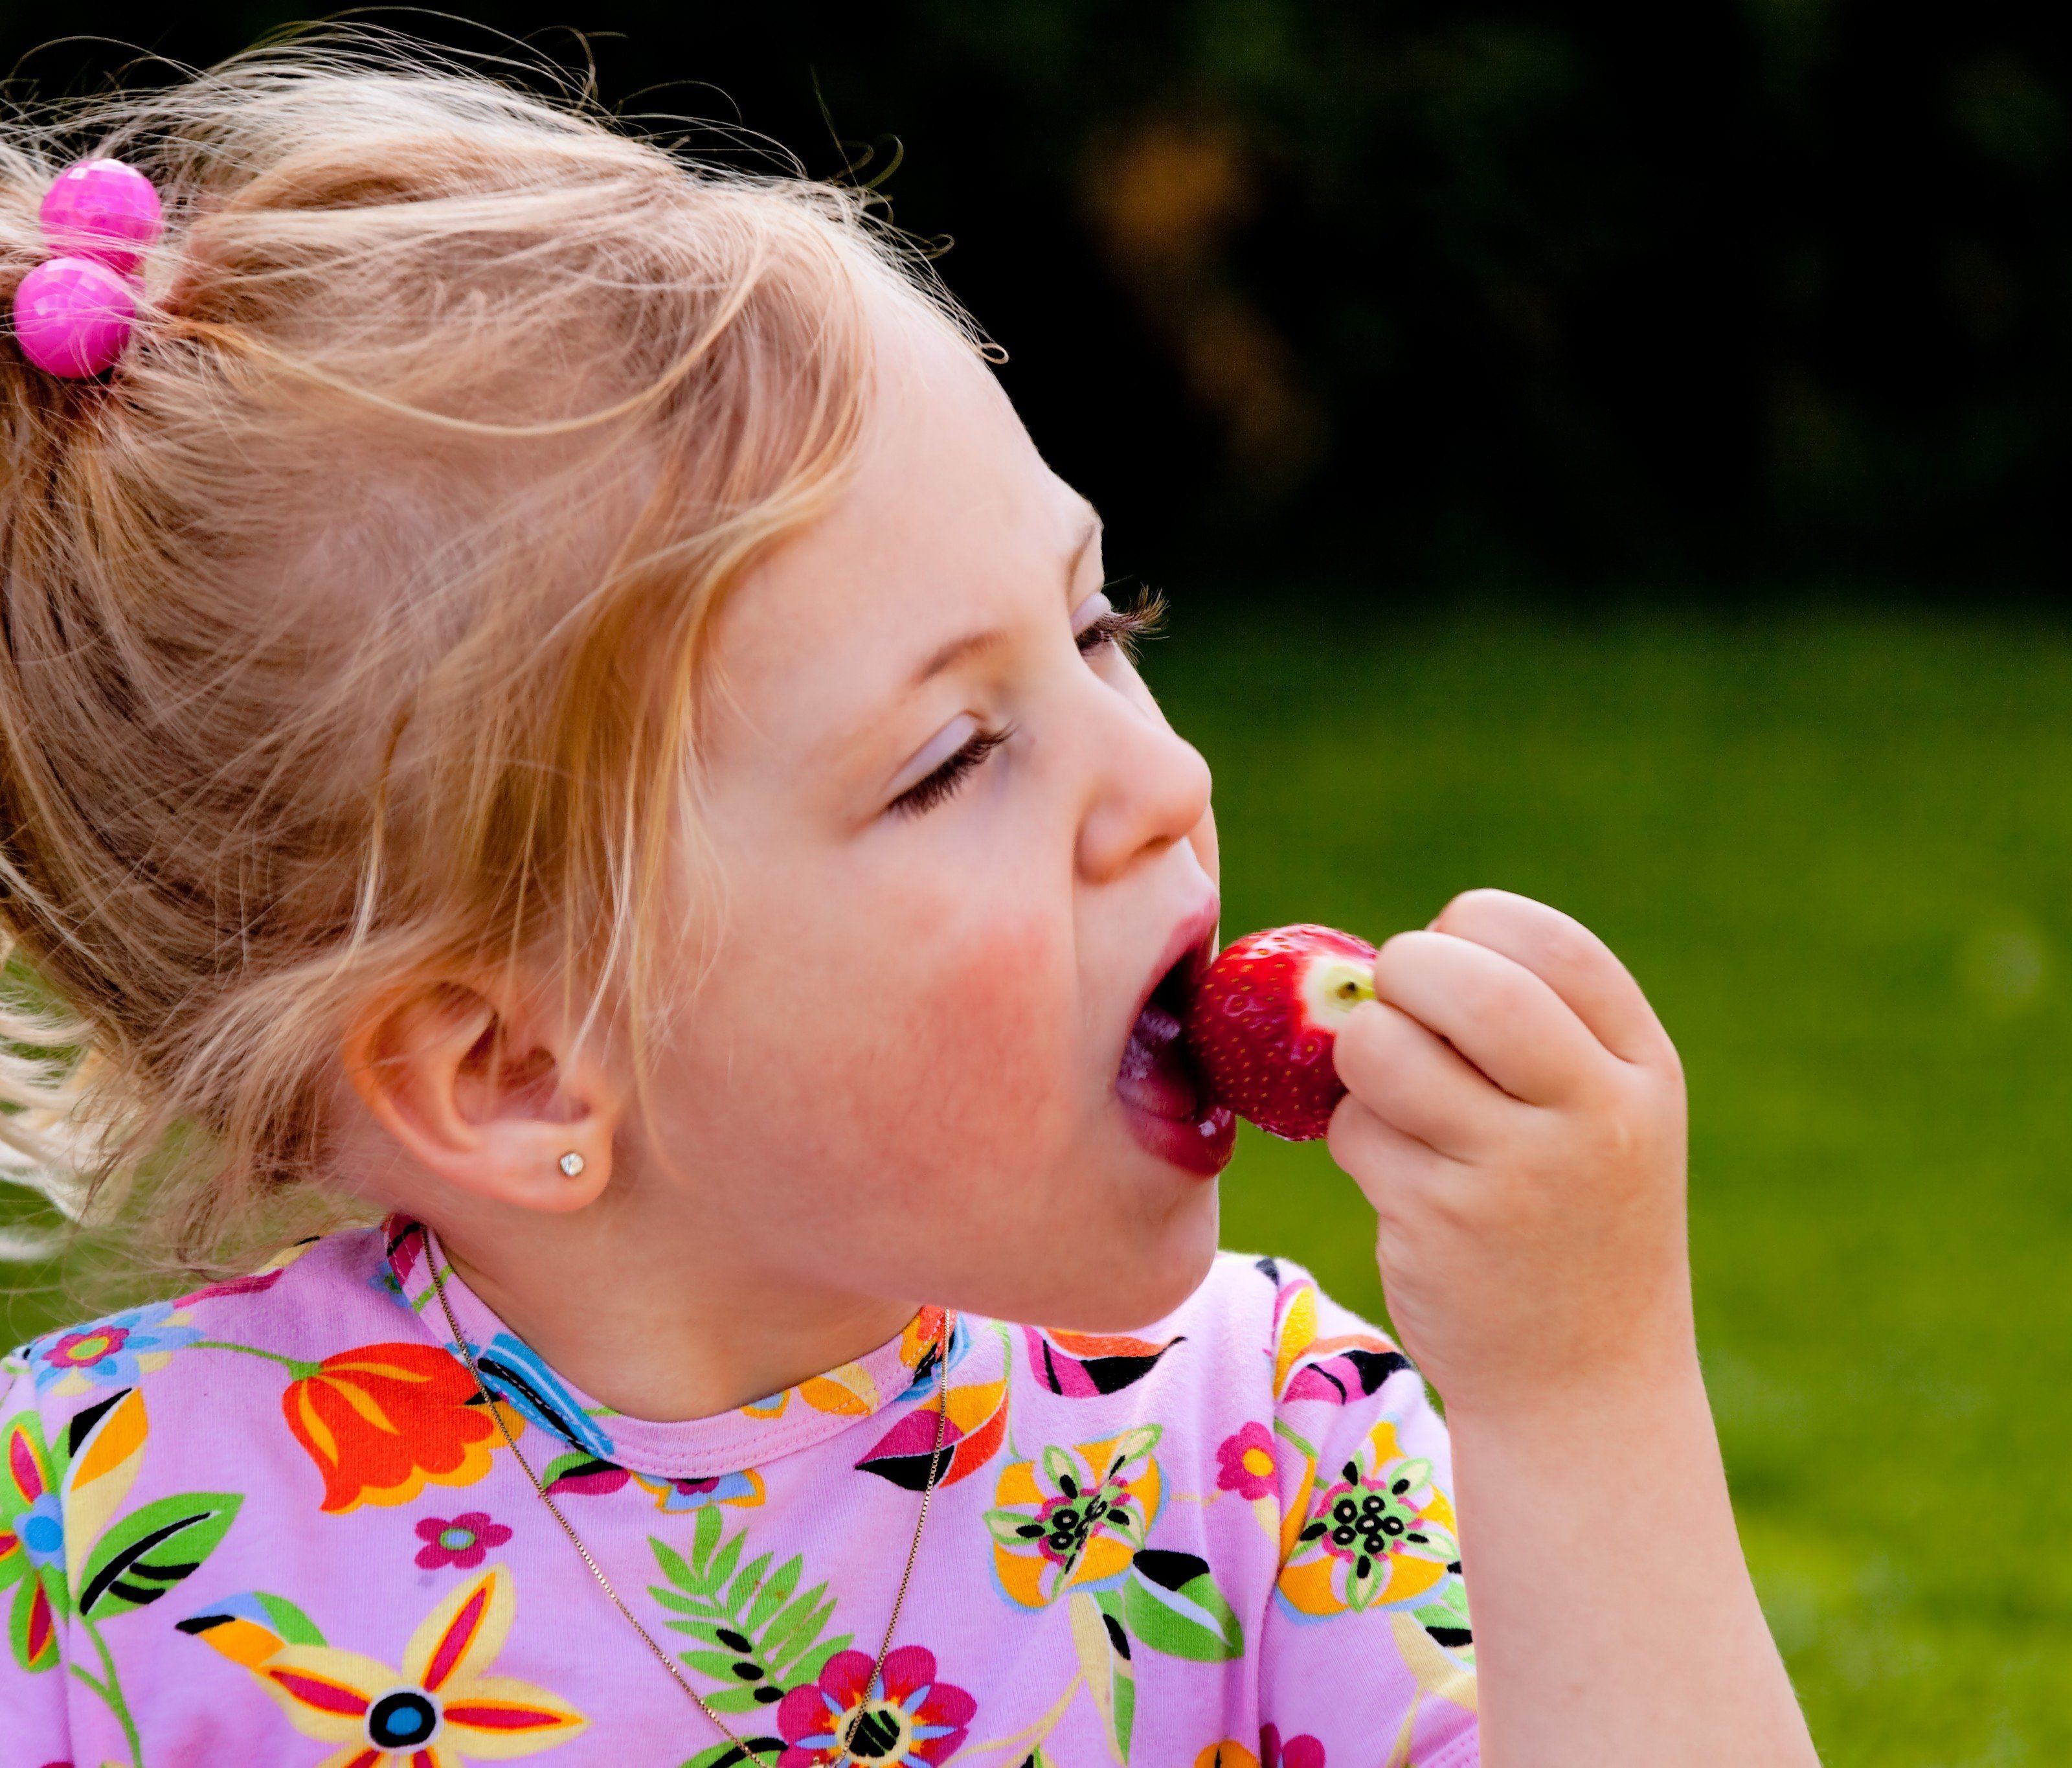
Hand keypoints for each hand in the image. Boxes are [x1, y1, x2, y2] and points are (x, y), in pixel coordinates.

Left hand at [1327, 888, 1691, 1418]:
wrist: (1584, 1383)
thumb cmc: (1574, 1217)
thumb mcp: (1600, 1112)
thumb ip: (1529, 1023)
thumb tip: (1380, 961)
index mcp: (1641, 1065)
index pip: (1543, 937)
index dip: (1468, 930)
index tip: (1453, 968)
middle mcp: (1594, 1111)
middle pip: (1458, 977)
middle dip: (1398, 975)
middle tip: (1396, 1012)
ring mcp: (1516, 1170)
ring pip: (1381, 1047)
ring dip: (1361, 1058)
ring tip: (1397, 1099)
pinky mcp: (1438, 1221)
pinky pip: (1353, 1130)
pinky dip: (1355, 1139)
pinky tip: (1402, 1179)